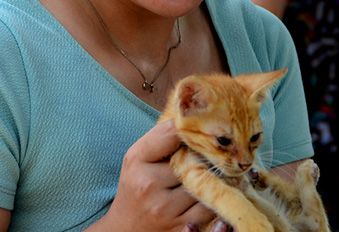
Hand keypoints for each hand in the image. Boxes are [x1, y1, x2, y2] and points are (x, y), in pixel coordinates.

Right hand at [100, 120, 214, 231]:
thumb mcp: (138, 159)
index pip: (172, 132)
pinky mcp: (179, 227)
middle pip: (191, 158)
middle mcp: (148, 183)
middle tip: (209, 151)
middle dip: (201, 155)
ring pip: (203, 182)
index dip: (188, 129)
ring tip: (211, 171)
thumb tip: (193, 118)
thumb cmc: (135, 187)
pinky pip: (208, 206)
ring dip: (210, 177)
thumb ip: (161, 139)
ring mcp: (164, 208)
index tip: (196, 128)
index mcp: (137, 160)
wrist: (125, 229)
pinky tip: (210, 191)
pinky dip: (213, 198)